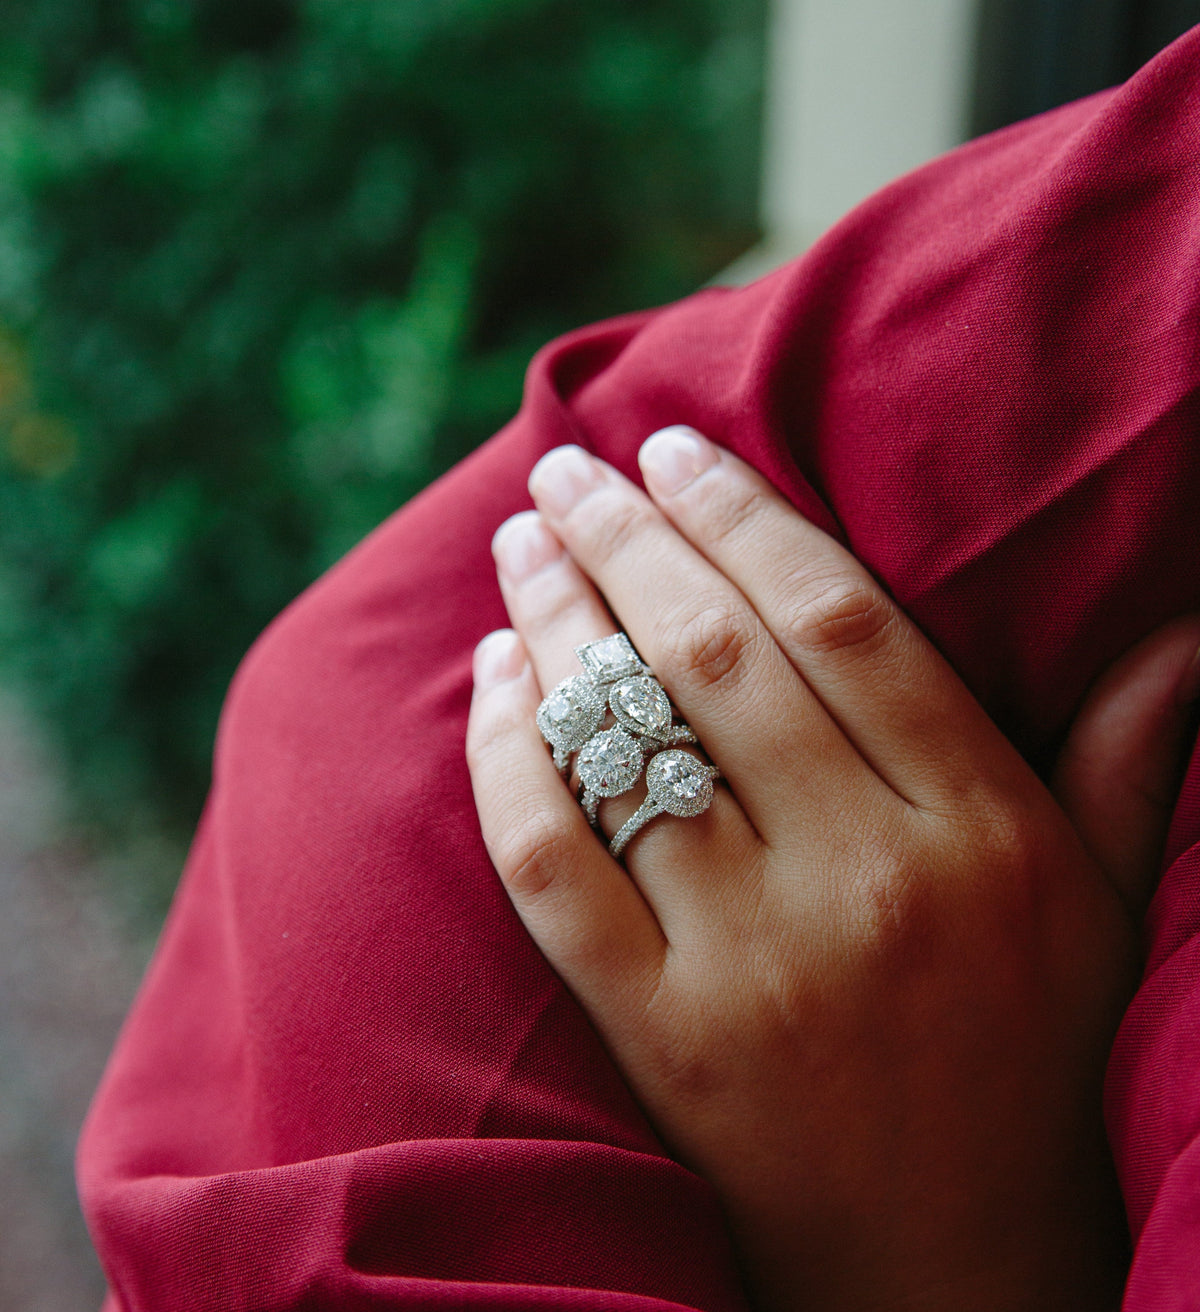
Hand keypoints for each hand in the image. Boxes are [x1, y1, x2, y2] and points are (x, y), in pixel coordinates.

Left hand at [466, 426, 1199, 1311]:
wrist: (953, 1275)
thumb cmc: (1030, 1069)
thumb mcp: (1104, 913)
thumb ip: (1128, 764)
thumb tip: (1181, 631)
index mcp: (982, 830)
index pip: (840, 622)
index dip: (745, 516)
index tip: (675, 449)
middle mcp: (866, 878)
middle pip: (713, 655)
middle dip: (624, 537)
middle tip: (564, 471)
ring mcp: (754, 959)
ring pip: (624, 739)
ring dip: (554, 622)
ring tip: (518, 546)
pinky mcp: (661, 1035)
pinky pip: (550, 864)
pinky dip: (504, 759)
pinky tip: (492, 682)